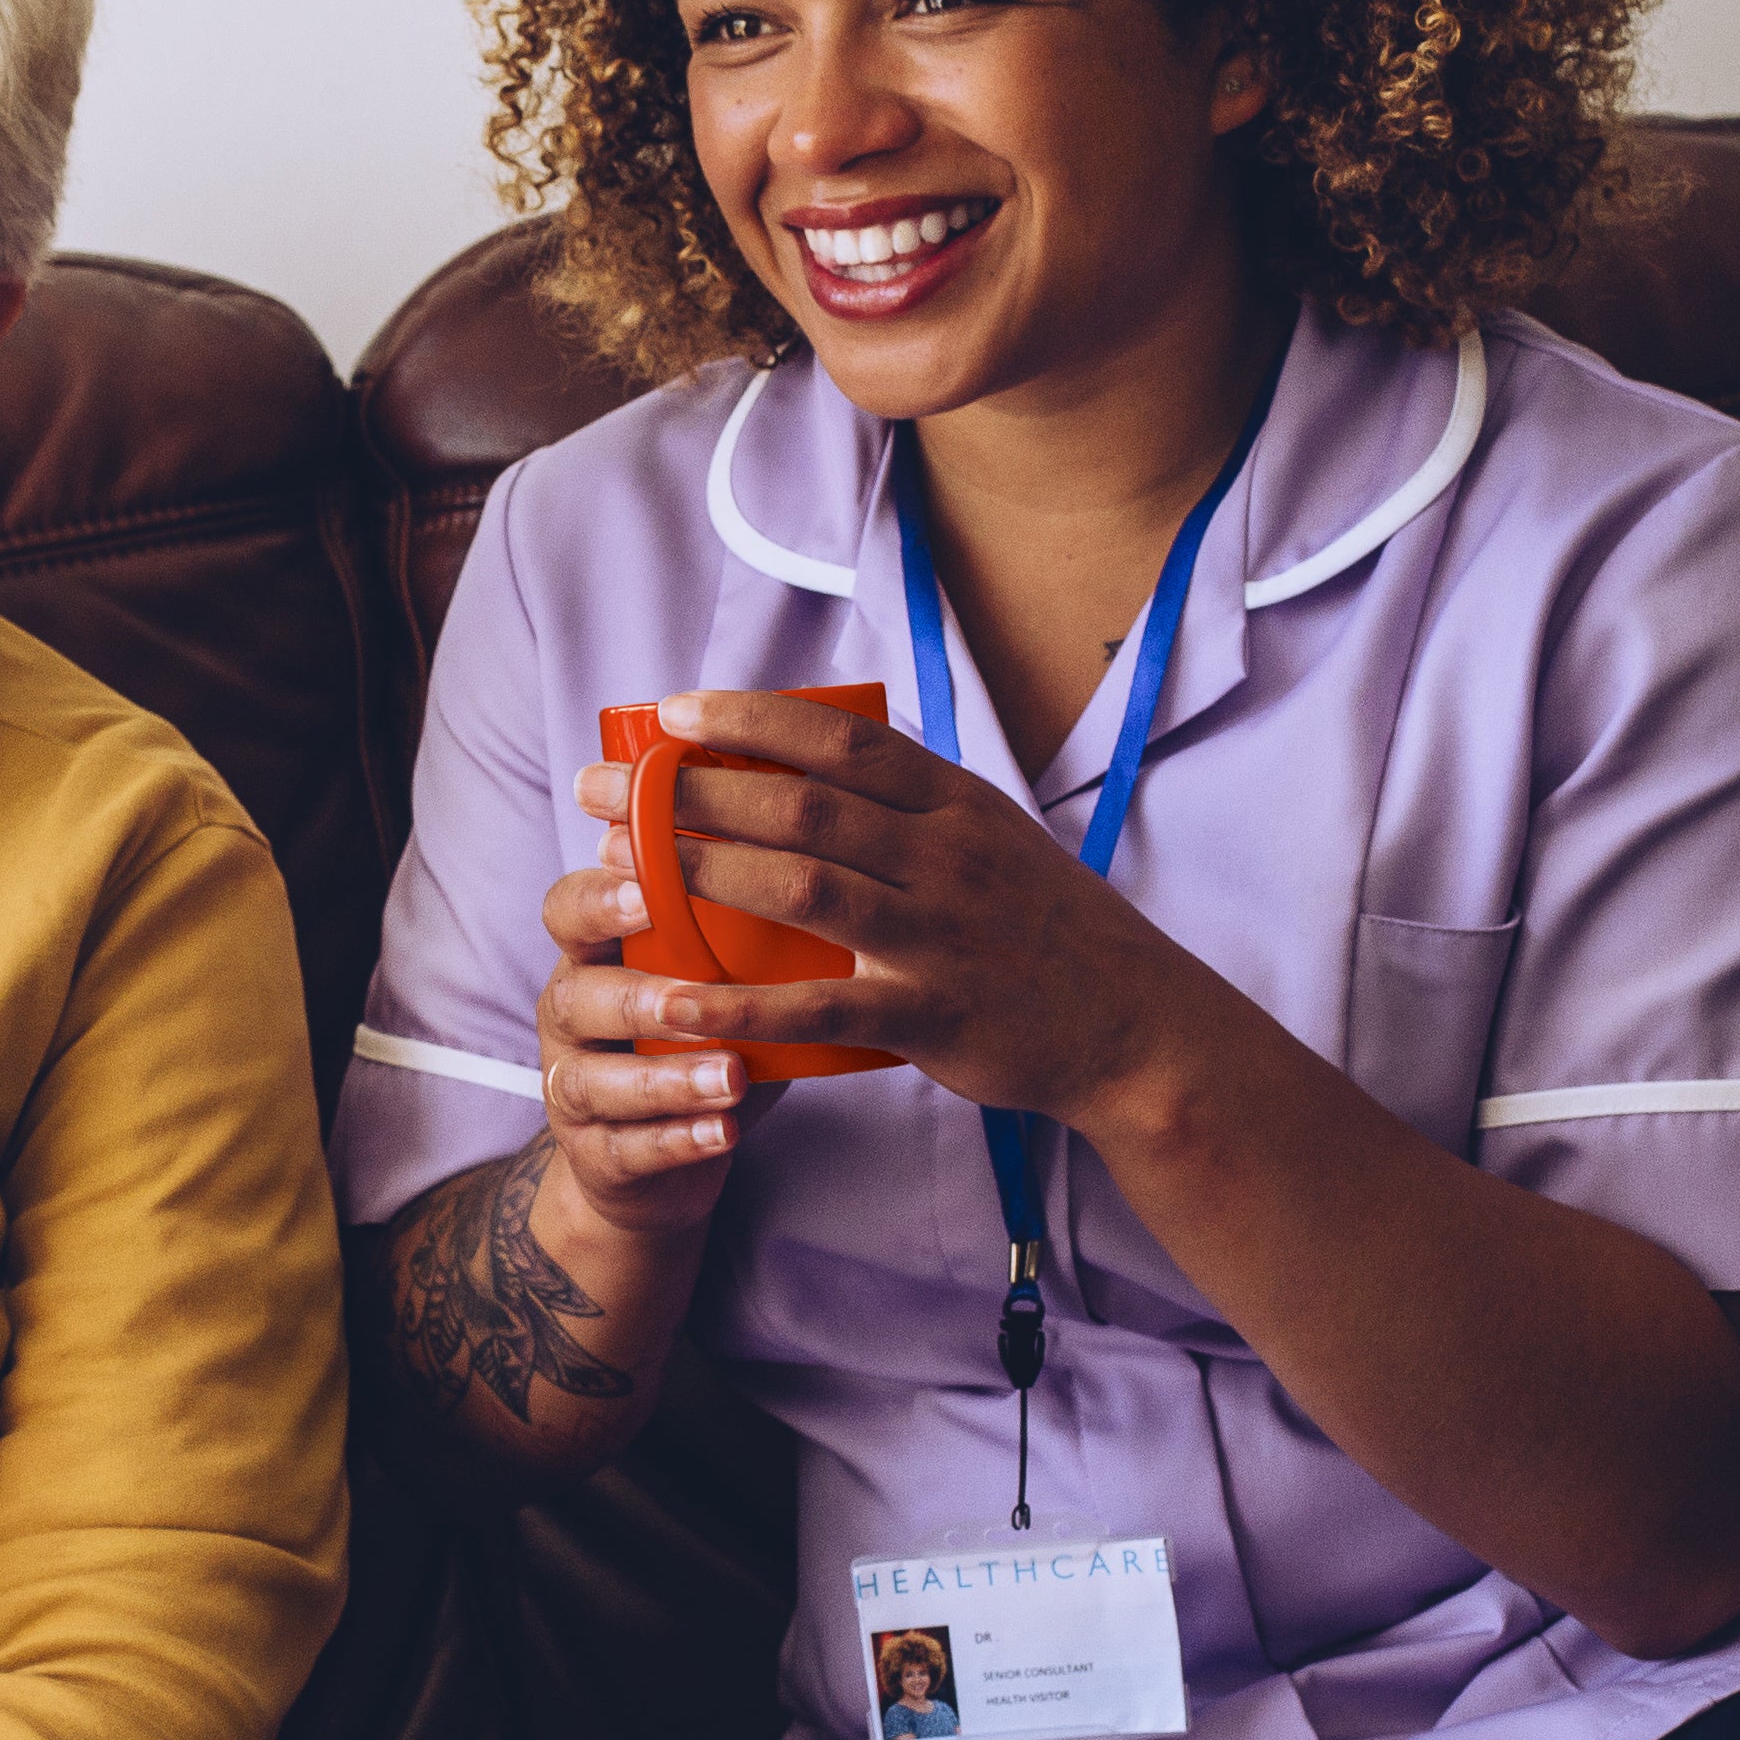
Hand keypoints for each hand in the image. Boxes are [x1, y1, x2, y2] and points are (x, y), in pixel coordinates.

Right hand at [525, 851, 775, 1245]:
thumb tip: (829, 881)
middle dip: (637, 997)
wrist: (654, 1162)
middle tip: (694, 999)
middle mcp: (569, 1019)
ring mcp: (571, 1091)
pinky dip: (678, 1142)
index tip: (648, 892)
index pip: (568, 911)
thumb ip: (741, 942)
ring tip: (733, 1079)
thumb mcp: (712, 984)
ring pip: (595, 1083)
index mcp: (592, 959)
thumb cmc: (695, 1044)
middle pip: (575, 997)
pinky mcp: (593, 1157)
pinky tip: (726, 1135)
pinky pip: (625, 1150)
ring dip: (667, 1079)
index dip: (599, 900)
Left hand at [570, 687, 1209, 1135]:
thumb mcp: (990, 838)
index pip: (839, 739)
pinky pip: (819, 1007)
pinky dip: (739, 1003)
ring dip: (700, 869)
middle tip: (604, 788)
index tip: (670, 711)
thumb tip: (814, 751)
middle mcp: (944, 855)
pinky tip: (674, 1001)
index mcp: (953, 802)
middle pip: (801, 802)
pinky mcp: (932, 1015)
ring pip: (803, 885)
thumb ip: (908, 801)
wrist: (1135, 1027)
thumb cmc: (1045, 930)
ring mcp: (939, 934)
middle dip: (690, 788)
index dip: (747, 719)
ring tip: (616, 867)